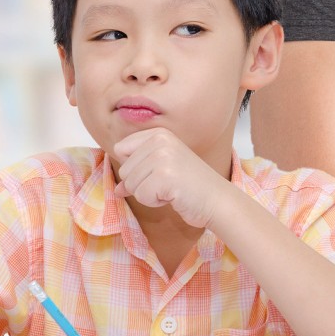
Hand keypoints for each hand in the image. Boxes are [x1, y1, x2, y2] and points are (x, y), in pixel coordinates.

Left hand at [113, 127, 228, 227]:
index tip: (157, 172)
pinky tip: (173, 196)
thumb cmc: (191, 185)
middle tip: (167, 182)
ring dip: (149, 194)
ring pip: (131, 184)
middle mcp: (159, 140)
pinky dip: (155, 202)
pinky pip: (141, 196)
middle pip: (124, 169)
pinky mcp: (165, 176)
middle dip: (142, 184)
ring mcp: (162, 157)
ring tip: (172, 188)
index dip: (135, 167)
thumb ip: (137, 173)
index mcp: (158, 133)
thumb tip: (117, 189)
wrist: (217, 199)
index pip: (121, 149)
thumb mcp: (163, 169)